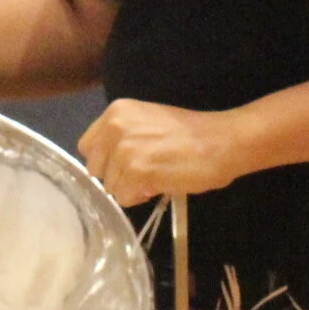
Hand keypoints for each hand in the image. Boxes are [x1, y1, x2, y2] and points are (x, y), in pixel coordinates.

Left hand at [78, 99, 243, 207]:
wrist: (220, 141)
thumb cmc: (189, 135)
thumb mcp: (146, 124)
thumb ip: (123, 137)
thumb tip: (109, 165)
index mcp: (116, 112)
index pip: (88, 147)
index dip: (106, 160)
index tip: (126, 164)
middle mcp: (114, 126)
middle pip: (96, 169)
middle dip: (116, 176)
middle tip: (143, 172)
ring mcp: (124, 149)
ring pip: (110, 186)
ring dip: (131, 188)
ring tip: (157, 176)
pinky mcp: (137, 171)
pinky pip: (124, 198)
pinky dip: (140, 197)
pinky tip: (160, 184)